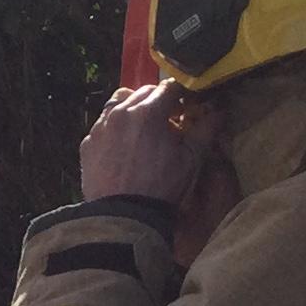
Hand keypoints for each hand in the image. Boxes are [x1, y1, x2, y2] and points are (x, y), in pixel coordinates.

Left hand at [78, 79, 221, 207]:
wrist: (123, 217)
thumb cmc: (162, 187)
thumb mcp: (191, 159)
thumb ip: (205, 130)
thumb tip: (218, 112)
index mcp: (148, 112)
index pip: (170, 87)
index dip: (182, 95)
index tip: (187, 107)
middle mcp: (120, 112)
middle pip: (143, 92)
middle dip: (158, 100)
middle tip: (168, 119)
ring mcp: (100, 127)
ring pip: (118, 103)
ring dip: (133, 107)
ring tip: (143, 127)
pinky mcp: (87, 143)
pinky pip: (103, 125)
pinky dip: (115, 127)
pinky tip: (123, 145)